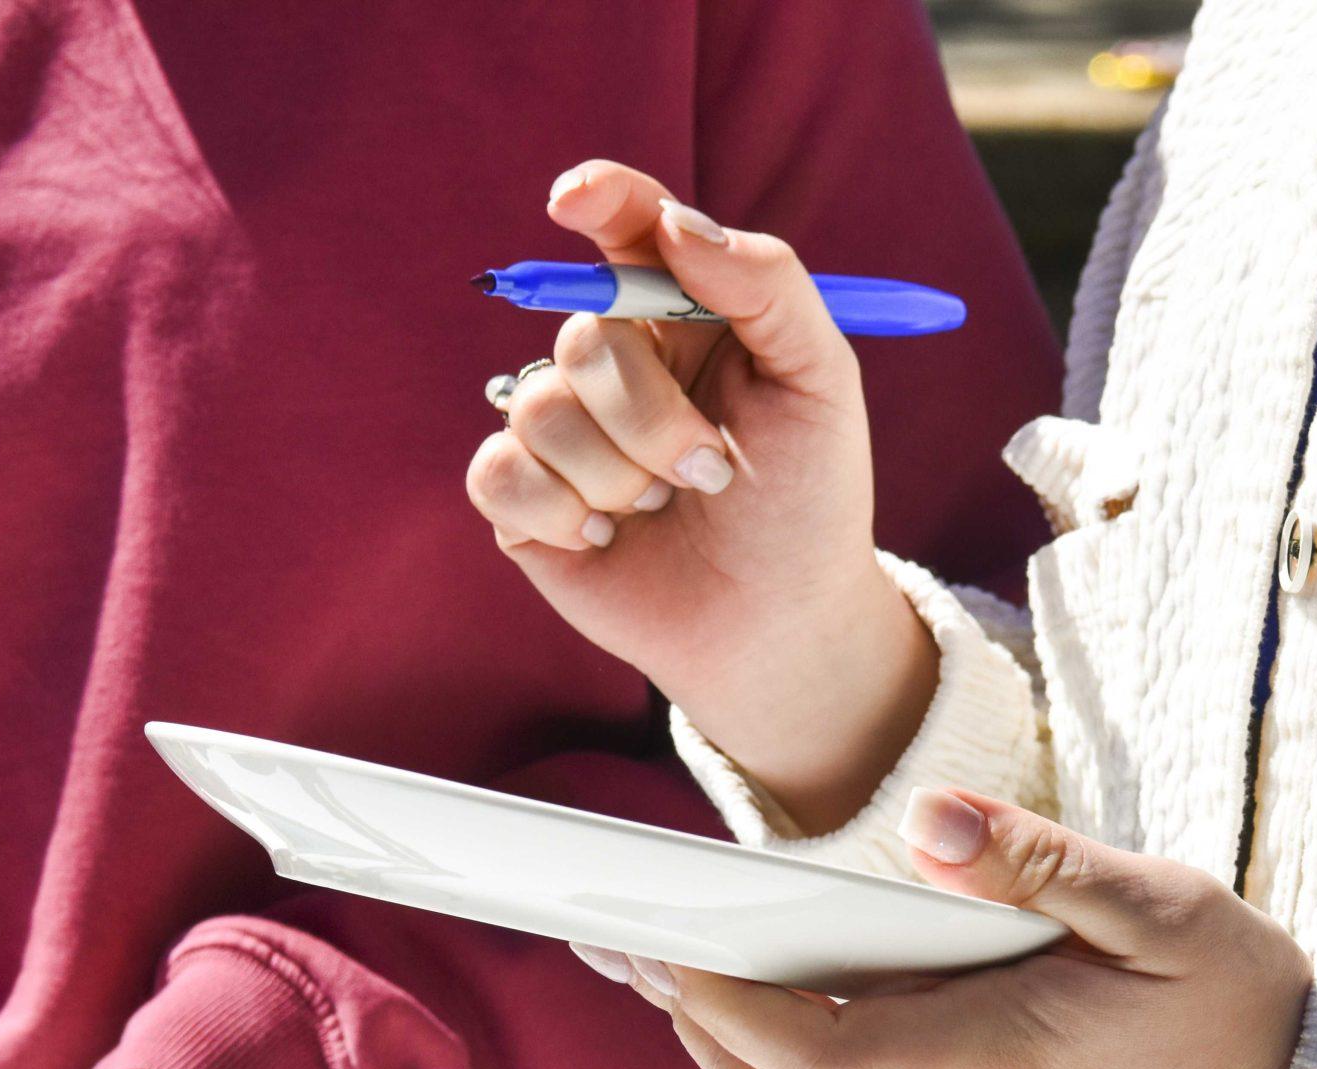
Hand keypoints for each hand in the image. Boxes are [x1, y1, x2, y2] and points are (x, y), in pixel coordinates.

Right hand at [464, 160, 935, 831]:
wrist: (776, 622)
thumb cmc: (805, 498)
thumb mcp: (818, 379)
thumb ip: (765, 283)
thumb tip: (674, 223)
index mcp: (682, 316)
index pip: (627, 230)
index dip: (601, 200)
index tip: (577, 197)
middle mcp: (613, 364)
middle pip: (583, 340)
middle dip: (651, 417)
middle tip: (711, 472)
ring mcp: (561, 432)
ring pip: (540, 412)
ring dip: (616, 476)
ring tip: (662, 510)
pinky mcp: (521, 501)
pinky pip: (498, 472)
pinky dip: (558, 511)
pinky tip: (604, 539)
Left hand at [646, 789, 1312, 1068]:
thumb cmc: (1232, 1002)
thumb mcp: (1157, 908)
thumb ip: (1038, 867)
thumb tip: (930, 824)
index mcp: (988, 1062)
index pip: (815, 1055)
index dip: (725, 1007)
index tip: (666, 947)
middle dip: (692, 1015)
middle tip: (619, 938)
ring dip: (726, 1032)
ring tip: (658, 950)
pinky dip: (783, 1039)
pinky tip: (760, 975)